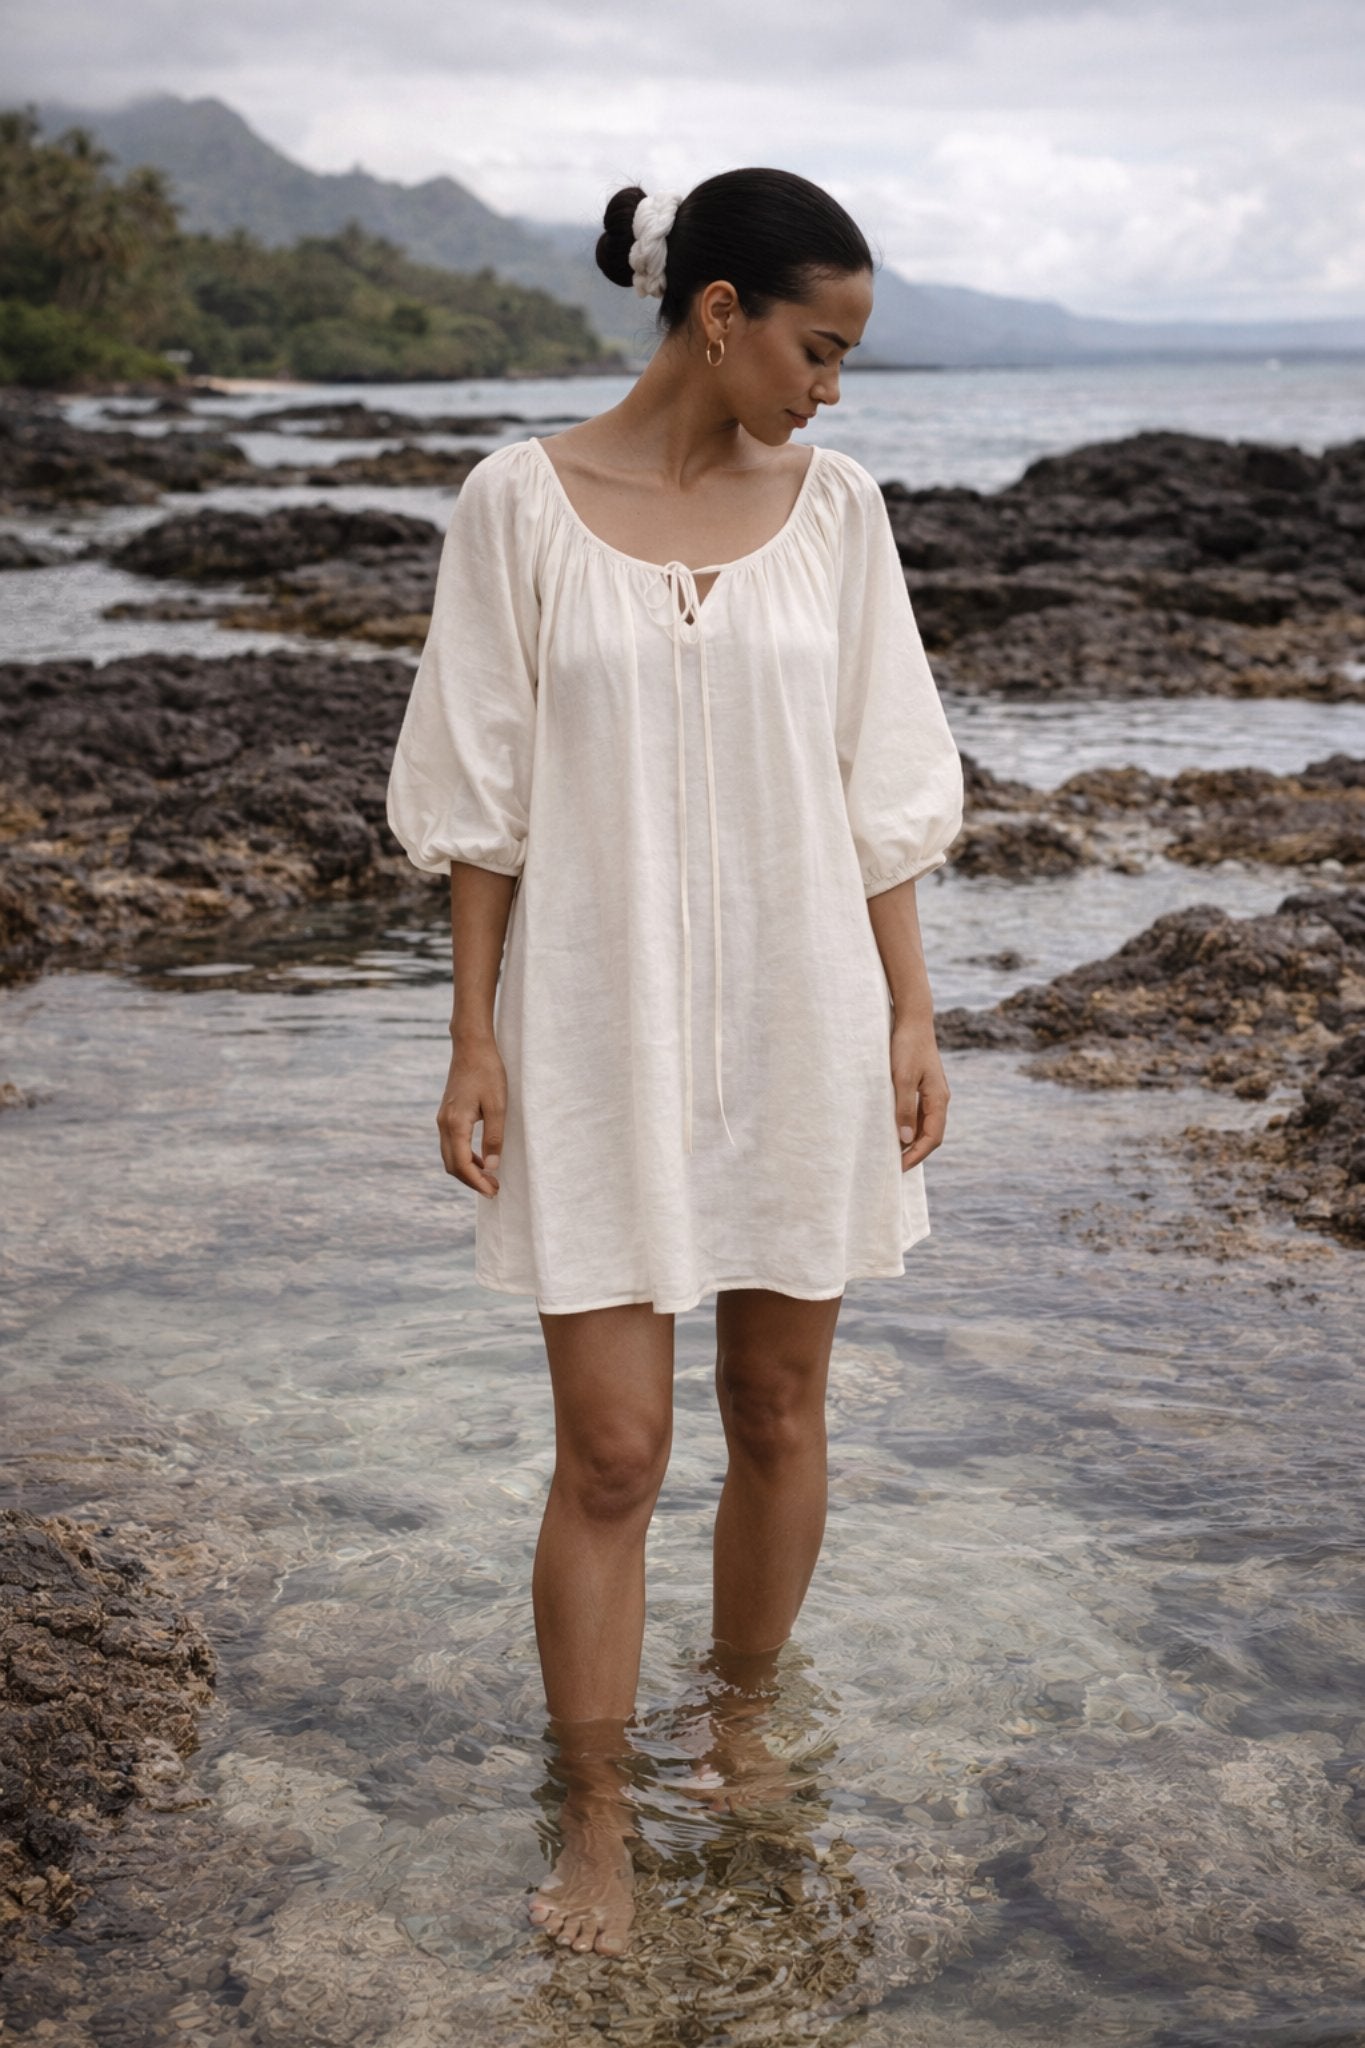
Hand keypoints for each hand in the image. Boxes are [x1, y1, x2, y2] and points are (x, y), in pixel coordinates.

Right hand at [437, 1036, 506, 1197]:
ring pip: (450, 1156)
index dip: (477, 1182)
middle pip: (452, 1165)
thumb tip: (492, 1166)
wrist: (471, 1046)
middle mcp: (444, 1124)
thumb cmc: (487, 1072)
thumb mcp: (497, 1106)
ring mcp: (443, 1119)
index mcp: (455, 1124)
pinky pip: (452, 1144)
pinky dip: (464, 1157)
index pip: (462, 1165)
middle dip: (471, 1181)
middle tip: (494, 1189)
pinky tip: (481, 1158)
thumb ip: (494, 1137)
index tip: (493, 1191)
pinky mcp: (447, 1114)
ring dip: (467, 1170)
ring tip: (489, 1178)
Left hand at [891, 1017, 949, 1169]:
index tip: (899, 1167)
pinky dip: (911, 1126)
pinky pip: (921, 1113)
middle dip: (915, 1152)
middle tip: (894, 1166)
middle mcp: (940, 1098)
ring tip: (894, 1152)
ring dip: (913, 1141)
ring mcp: (933, 1092)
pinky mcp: (925, 1086)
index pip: (932, 1137)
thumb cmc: (906, 1046)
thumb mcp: (902, 1078)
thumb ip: (905, 1108)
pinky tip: (897, 1130)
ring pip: (927, 1125)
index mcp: (939, 1099)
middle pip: (932, 1134)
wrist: (912, 1020)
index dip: (917, 1155)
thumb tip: (907, 1138)